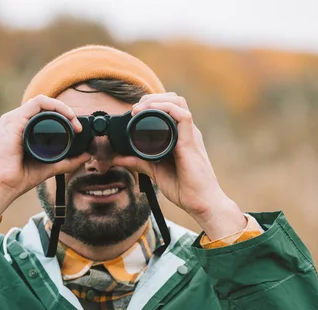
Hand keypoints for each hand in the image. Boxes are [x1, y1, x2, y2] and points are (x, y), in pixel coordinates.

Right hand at [0, 95, 89, 215]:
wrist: (4, 185)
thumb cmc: (19, 177)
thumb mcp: (50, 166)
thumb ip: (67, 162)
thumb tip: (86, 156)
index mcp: (20, 128)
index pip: (43, 113)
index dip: (63, 116)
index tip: (77, 130)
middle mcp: (15, 120)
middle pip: (44, 106)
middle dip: (65, 112)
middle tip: (77, 127)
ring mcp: (13, 119)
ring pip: (42, 101)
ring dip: (62, 107)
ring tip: (73, 120)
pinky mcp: (14, 120)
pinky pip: (37, 103)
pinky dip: (54, 106)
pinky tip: (65, 115)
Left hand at [113, 93, 245, 238]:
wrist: (201, 202)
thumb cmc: (184, 188)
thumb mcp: (154, 171)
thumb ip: (137, 162)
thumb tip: (117, 158)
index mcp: (180, 136)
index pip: (169, 108)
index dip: (152, 104)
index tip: (133, 112)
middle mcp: (186, 132)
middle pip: (174, 100)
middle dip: (153, 98)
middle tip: (135, 108)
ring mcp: (190, 135)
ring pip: (178, 102)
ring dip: (157, 100)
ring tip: (140, 108)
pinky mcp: (191, 141)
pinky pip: (182, 115)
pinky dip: (166, 108)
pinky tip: (151, 111)